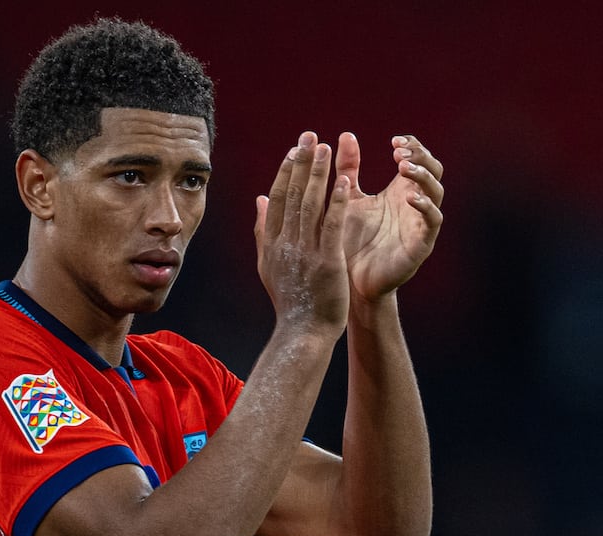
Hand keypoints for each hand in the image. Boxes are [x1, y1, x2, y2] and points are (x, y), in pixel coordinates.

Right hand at [254, 131, 351, 335]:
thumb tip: (258, 199)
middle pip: (292, 195)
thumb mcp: (267, 265)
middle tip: (310, 136)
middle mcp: (285, 243)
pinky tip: (344, 182)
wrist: (302, 332)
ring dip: (318, 174)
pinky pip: (331, 226)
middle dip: (301, 163)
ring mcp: (305, 252)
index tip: (294, 149)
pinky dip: (337, 202)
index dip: (285, 171)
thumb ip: (263, 230)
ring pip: (310, 205)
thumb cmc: (289, 301)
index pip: (277, 198)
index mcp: (272, 242)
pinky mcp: (327, 262)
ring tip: (326, 149)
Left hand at [335, 133, 443, 300]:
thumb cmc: (350, 240)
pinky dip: (425, 206)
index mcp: (400, 190)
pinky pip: (432, 221)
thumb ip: (347, 168)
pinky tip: (409, 197)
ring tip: (404, 167)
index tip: (395, 141)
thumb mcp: (347, 198)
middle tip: (400, 152)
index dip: (412, 146)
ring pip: (437, 192)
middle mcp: (415, 203)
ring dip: (423, 176)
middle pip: (433, 169)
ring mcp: (420, 223)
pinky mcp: (422, 244)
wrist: (349, 282)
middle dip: (421, 156)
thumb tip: (345, 135)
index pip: (418, 158)